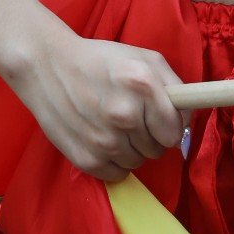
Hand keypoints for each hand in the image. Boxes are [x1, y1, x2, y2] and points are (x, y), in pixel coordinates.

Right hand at [0, 30, 184, 182]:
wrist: (47, 67)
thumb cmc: (100, 60)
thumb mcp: (143, 58)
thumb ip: (173, 86)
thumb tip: (186, 121)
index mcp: (142, 84)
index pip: (175, 129)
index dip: (170, 124)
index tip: (159, 118)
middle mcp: (125, 114)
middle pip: (158, 149)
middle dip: (150, 136)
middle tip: (130, 117)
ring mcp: (105, 141)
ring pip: (138, 163)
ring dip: (131, 148)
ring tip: (112, 125)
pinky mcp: (87, 160)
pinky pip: (118, 174)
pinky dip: (113, 162)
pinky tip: (100, 139)